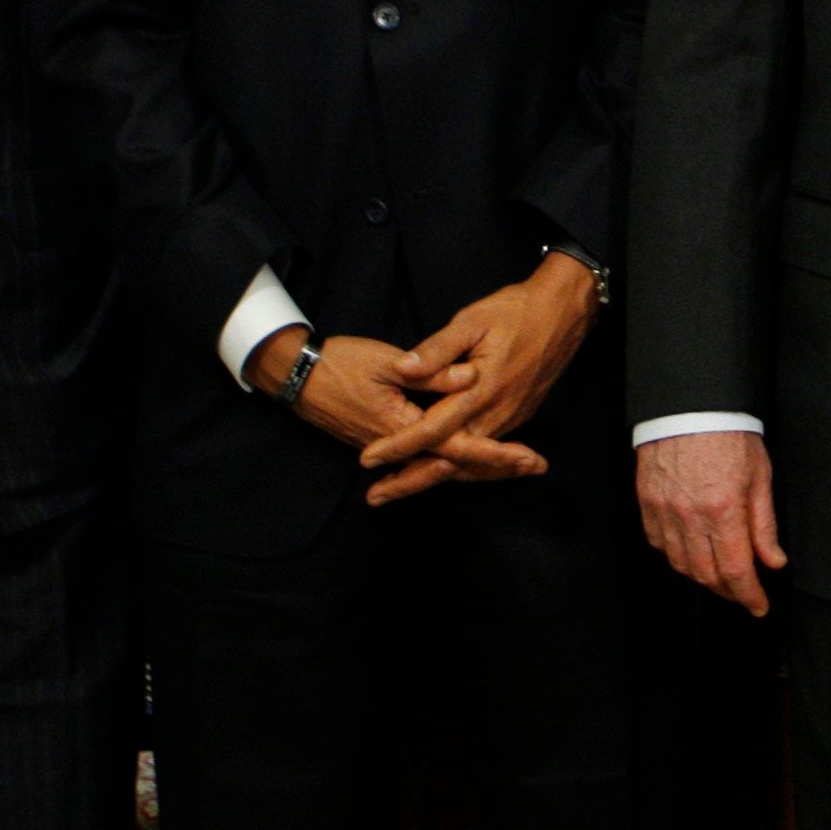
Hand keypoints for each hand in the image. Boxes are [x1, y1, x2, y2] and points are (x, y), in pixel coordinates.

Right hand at [244, 325, 549, 505]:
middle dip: (496, 467)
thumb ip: (430, 370)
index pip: (460, 447)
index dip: (496, 454)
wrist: (296, 375)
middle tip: (535, 467)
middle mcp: (400, 445)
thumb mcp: (385, 361)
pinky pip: (425, 458)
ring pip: (441, 465)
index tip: (527, 457)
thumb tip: (470, 376)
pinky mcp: (385, 440)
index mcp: (405, 427)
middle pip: (456, 465)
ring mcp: (391, 446)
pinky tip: (467, 462)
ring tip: (513, 468)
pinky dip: (450, 462)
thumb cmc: (339, 363)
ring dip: (477, 468)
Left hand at [360, 254, 600, 500]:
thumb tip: (402, 369)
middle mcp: (496, 415)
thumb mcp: (472, 321)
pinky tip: (442, 469)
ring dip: (433, 476)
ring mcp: (510, 419)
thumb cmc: (516, 310)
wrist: (564, 312)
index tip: (367, 460)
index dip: (398, 446)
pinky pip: (484, 453)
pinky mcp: (519, 415)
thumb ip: (437, 349)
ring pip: (468, 462)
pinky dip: (460, 467)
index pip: (431, 429)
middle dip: (411, 481)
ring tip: (399, 489)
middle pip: (449, 460)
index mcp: (481, 392)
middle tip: (375, 498)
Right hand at [639, 430, 786, 615]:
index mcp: (724, 509)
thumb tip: (773, 562)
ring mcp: (664, 510)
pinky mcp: (647, 502)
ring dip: (702, 576)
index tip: (759, 606)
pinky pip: (659, 544)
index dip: (749, 596)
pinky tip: (691, 552)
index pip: (736, 571)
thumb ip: (764, 525)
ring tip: (720, 575)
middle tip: (743, 592)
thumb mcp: (760, 476)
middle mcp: (690, 516)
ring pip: (681, 564)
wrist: (690, 404)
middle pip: (707, 574)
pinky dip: (676, 556)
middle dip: (728, 591)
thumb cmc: (730, 435)